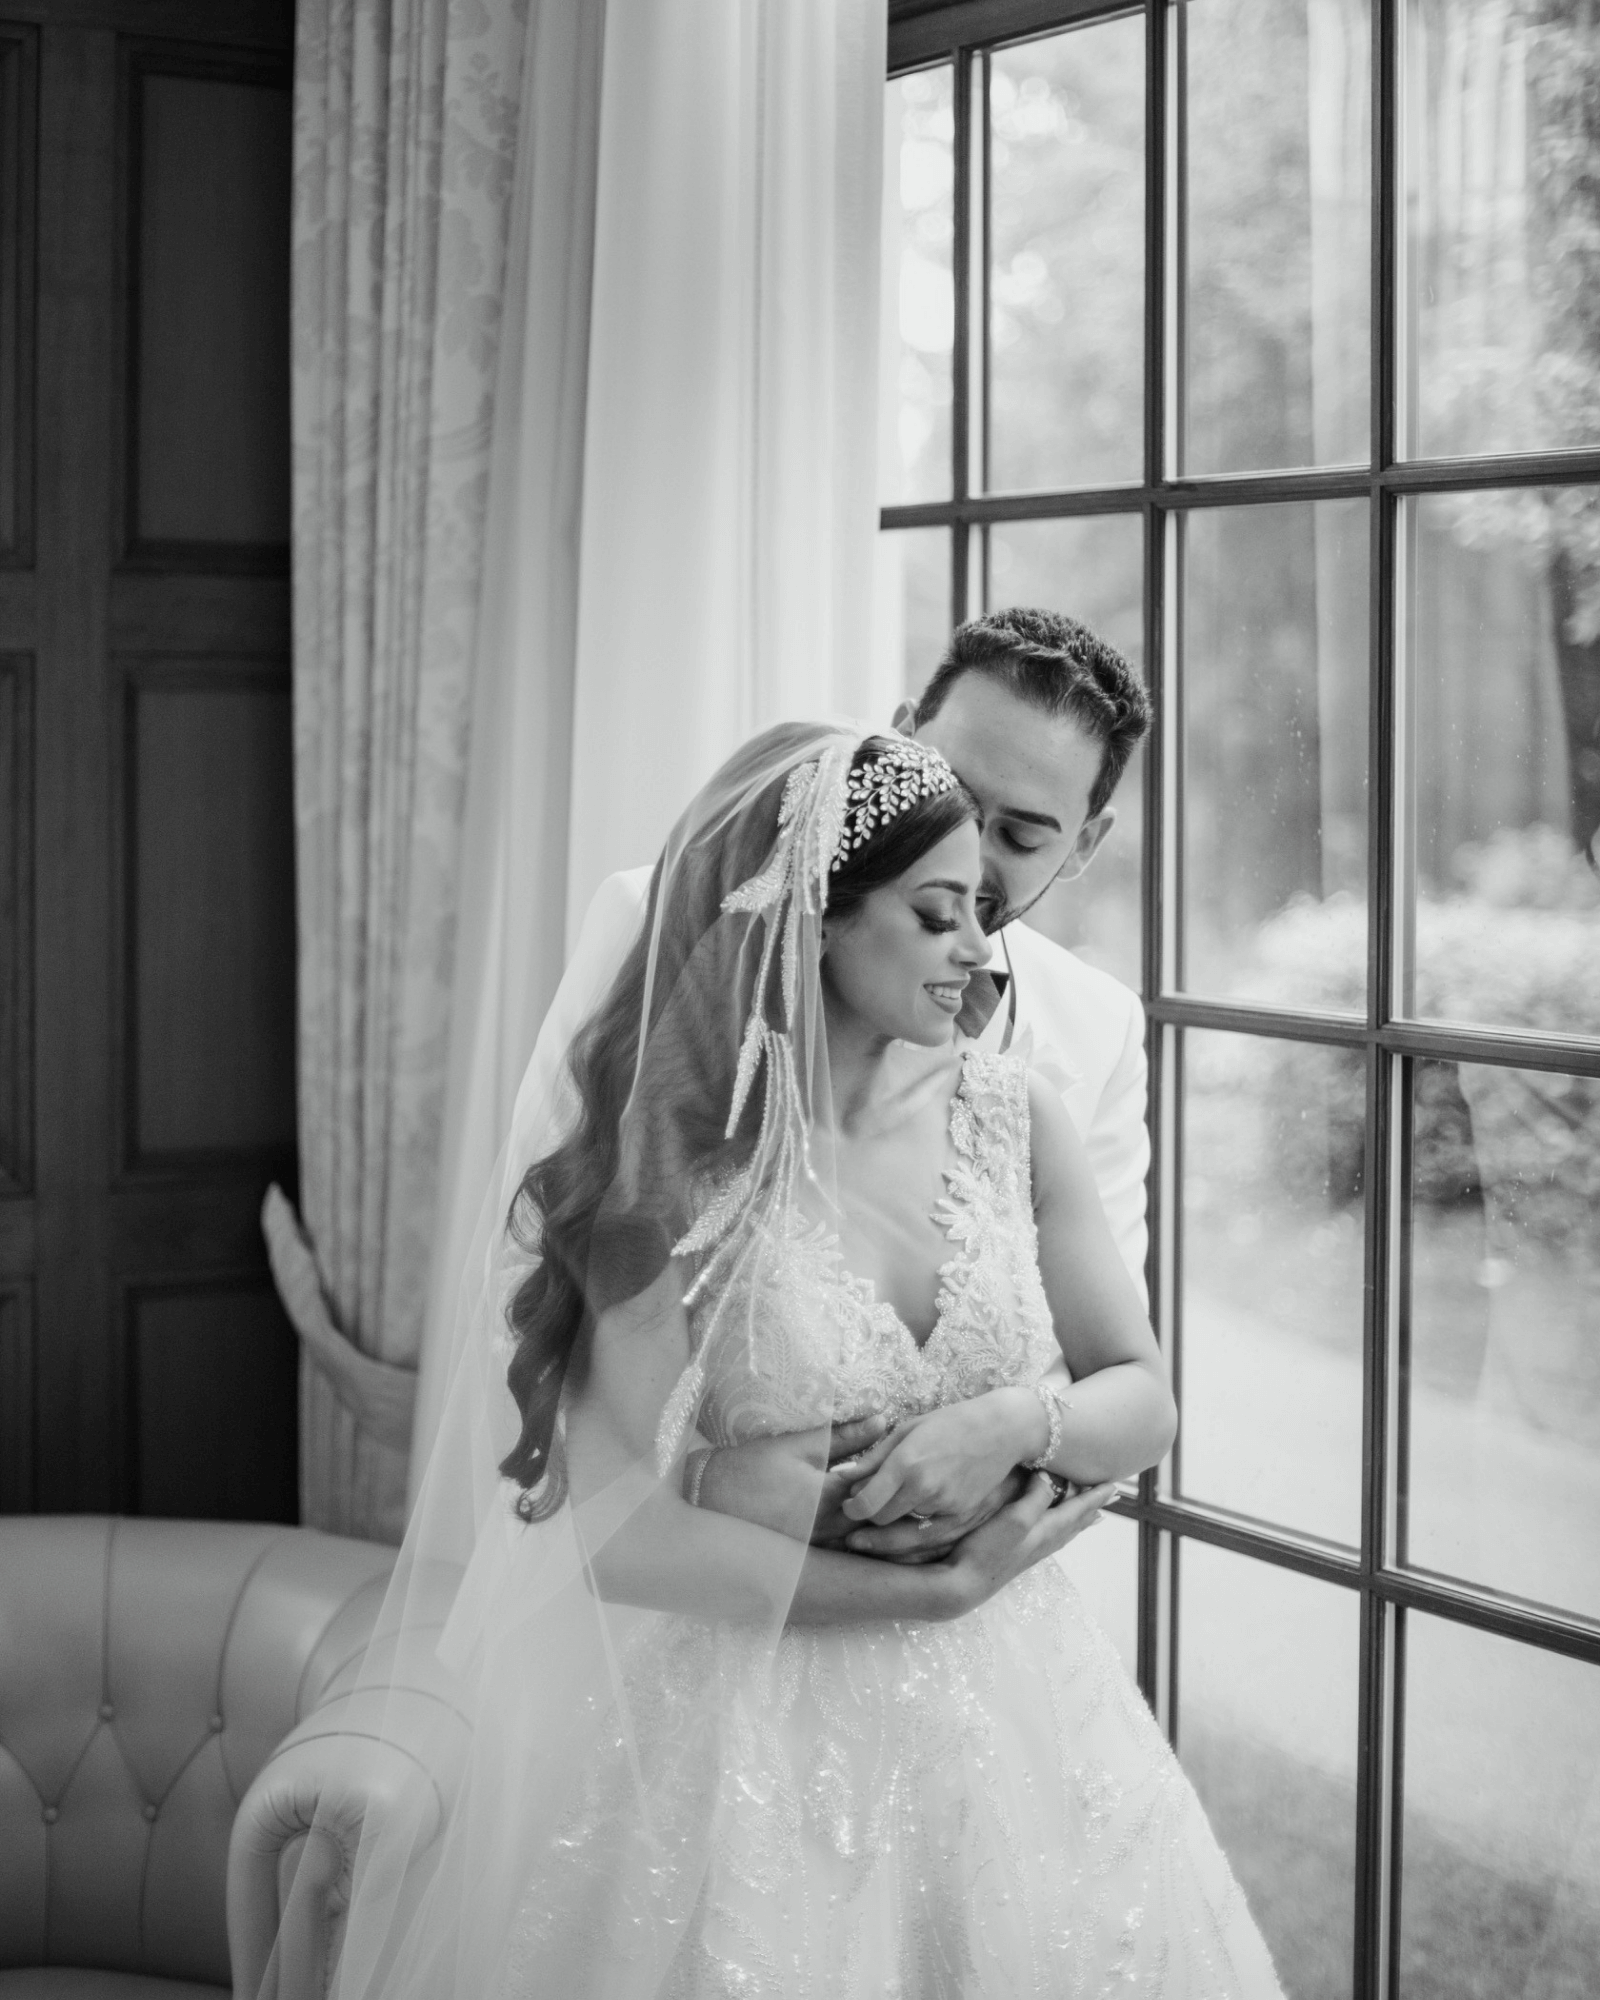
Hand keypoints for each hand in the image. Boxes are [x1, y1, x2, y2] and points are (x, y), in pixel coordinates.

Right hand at [697, 1414, 891, 1542]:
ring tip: (893, 1504)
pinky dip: (860, 1539)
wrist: (711, 1497)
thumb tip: (883, 1420)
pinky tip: (866, 1526)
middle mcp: (826, 1528)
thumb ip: (846, 1436)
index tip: (908, 1462)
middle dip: (894, 1501)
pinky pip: (846, 1552)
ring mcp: (817, 1548)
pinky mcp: (809, 1557)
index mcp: (827, 1497)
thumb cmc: (754, 1466)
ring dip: (880, 1522)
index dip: (897, 1475)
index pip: (878, 1488)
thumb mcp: (801, 1445)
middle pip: (877, 1519)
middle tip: (908, 1484)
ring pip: (864, 1539)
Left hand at [840, 1388, 1046, 1528]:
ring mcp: (944, 1504)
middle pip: (880, 1519)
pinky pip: (928, 1530)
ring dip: (894, 1519)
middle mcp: (923, 1487)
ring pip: (903, 1527)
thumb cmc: (950, 1423)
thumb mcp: (908, 1430)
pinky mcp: (961, 1515)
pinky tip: (920, 1506)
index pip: (865, 1503)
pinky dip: (918, 1523)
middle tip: (869, 1503)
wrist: (1002, 1431)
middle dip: (870, 1514)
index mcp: (905, 1462)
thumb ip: (874, 1457)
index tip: (850, 1504)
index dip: (851, 1508)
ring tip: (895, 1502)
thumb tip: (842, 1477)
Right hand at [936, 1475, 1117, 1617]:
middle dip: (1093, 1506)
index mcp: (1047, 1529)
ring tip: (1093, 1513)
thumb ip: (1036, 1497)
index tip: (1115, 1483)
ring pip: (1065, 1530)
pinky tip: (1054, 1530)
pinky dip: (1062, 1527)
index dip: (1096, 1495)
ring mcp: (1030, 1550)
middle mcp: (1044, 1541)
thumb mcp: (1014, 1518)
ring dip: (1080, 1518)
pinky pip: (1051, 1536)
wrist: (962, 1585)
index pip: (1079, 1509)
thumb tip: (1051, 1476)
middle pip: (1076, 1521)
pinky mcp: (1017, 1554)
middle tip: (1112, 1495)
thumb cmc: (988, 1550)